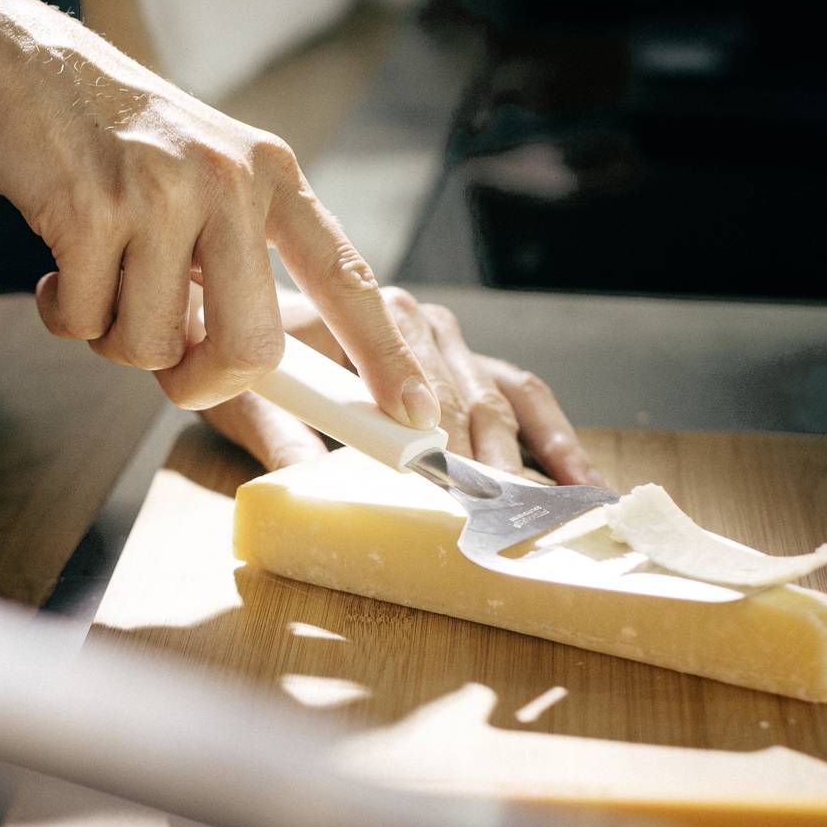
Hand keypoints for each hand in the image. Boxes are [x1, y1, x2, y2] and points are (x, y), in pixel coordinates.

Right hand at [0, 0, 436, 428]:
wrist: (12, 62)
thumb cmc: (108, 144)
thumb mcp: (196, 185)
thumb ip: (231, 275)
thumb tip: (254, 387)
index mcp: (272, 174)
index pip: (348, 277)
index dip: (388, 355)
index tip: (419, 417)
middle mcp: (230, 178)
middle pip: (252, 348)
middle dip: (202, 382)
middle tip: (171, 364)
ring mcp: (162, 190)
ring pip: (157, 348)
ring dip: (116, 338)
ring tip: (98, 277)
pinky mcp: (91, 209)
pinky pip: (88, 325)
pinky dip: (66, 315)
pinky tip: (56, 266)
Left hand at [201, 288, 598, 484]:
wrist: (254, 312)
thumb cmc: (256, 361)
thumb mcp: (250, 399)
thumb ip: (280, 436)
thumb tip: (304, 481)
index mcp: (371, 314)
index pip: (416, 378)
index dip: (436, 429)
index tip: (450, 474)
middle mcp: (421, 320)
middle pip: (464, 396)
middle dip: (483, 458)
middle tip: (500, 513)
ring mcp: (453, 340)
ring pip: (498, 400)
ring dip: (520, 457)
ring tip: (539, 510)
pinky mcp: (472, 360)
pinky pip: (523, 396)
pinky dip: (553, 437)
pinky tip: (577, 479)